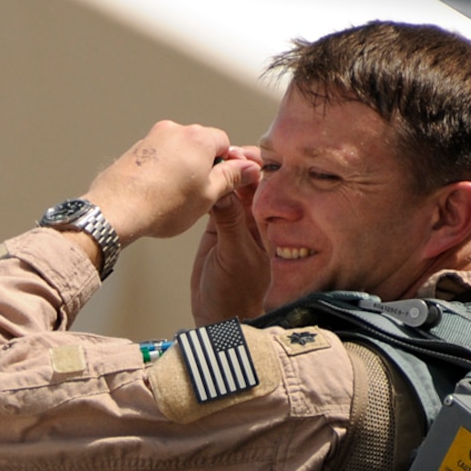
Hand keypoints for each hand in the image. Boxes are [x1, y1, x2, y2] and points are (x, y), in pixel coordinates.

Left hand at [82, 121, 260, 246]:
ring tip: (175, 197)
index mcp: (198, 137)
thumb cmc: (162, 205)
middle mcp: (174, 131)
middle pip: (200, 144)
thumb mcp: (207, 195)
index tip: (223, 182)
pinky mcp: (135, 150)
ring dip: (182, 169)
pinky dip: (162, 171)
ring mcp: (152, 138)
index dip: (227, 164)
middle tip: (200, 194)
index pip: (224, 142)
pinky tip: (158, 193)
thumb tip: (249, 169)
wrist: (116, 210)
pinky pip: (158, 157)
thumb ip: (231, 178)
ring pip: (178, 151)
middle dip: (204, 165)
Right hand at [190, 145, 269, 325]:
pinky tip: (200, 178)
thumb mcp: (234, 257)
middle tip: (222, 151)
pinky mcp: (217, 227)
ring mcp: (236, 221)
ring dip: (221, 173)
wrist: (218, 318)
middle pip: (249, 179)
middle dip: (237, 162)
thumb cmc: (237, 295)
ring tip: (209, 159)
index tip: (240, 153)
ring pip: (231, 186)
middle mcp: (256, 218)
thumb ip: (230, 223)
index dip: (256, 165)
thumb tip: (225, 188)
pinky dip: (209, 188)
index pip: (267, 184)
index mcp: (270, 222)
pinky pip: (215, 200)